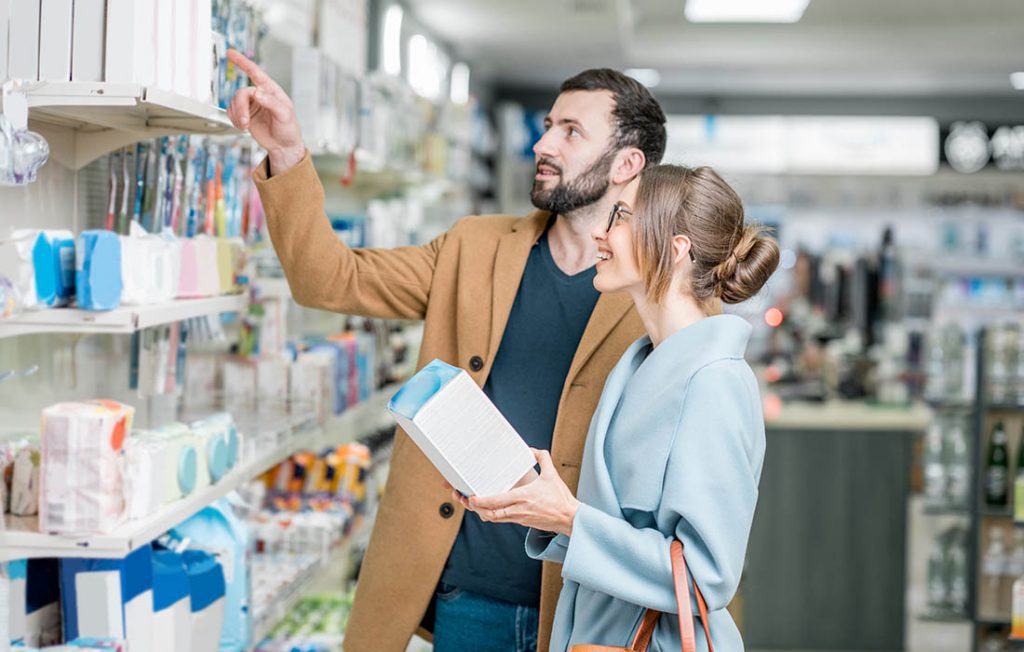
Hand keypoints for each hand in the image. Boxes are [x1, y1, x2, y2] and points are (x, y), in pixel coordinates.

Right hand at [225, 49, 304, 175]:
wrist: (283, 147)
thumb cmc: (289, 130)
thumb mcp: (285, 115)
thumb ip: (271, 102)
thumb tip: (257, 92)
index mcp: (271, 90)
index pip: (255, 72)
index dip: (242, 62)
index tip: (230, 53)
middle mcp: (260, 95)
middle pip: (241, 93)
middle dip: (240, 107)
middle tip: (245, 122)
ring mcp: (251, 105)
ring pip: (234, 102)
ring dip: (237, 115)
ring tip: (246, 126)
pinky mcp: (244, 114)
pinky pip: (231, 111)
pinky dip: (233, 119)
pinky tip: (243, 126)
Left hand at [453, 449, 580, 536]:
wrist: (569, 518)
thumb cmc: (560, 498)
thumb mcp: (552, 474)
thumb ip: (543, 458)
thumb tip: (532, 449)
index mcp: (523, 498)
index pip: (496, 502)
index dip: (481, 501)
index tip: (471, 497)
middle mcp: (518, 510)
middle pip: (490, 514)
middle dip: (475, 508)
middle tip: (465, 499)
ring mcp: (518, 518)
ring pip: (494, 519)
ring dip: (482, 512)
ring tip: (473, 504)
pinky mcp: (521, 522)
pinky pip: (502, 520)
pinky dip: (492, 515)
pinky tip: (488, 508)